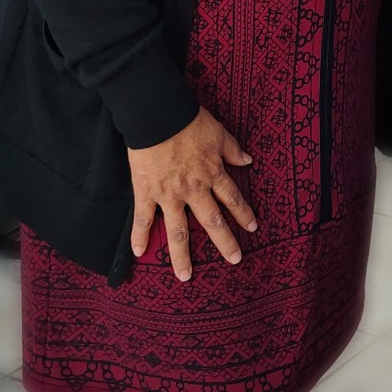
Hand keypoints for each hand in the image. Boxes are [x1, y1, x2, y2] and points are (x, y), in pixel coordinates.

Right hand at [127, 109, 256, 279]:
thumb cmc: (188, 120)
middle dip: (224, 242)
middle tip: (235, 260)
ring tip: (185, 276)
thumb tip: (248, 161)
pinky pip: (143, 219)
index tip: (252, 228)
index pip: (232, 198)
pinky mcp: (146, 192)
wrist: (158, 115)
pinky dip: (139, 236)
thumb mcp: (218, 132)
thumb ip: (232, 149)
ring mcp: (169, 194)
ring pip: (178, 230)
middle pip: (211, 221)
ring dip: (182, 255)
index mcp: (212, 173)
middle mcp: (194, 189)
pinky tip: (139, 254)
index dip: (243, 214)